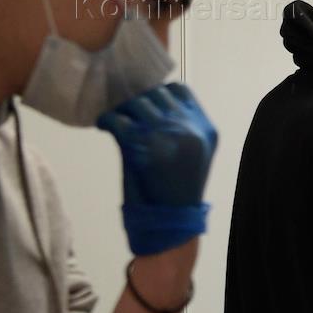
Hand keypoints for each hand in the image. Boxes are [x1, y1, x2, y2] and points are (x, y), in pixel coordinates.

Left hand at [98, 83, 217, 255]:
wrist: (172, 222)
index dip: (160, 93)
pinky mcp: (142, 145)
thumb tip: (150, 100)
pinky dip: (107, 121)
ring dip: (122, 110)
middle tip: (127, 114)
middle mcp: (189, 128)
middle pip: (156, 94)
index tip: (149, 105)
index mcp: (206, 130)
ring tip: (117, 121)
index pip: (180, 90)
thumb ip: (182, 127)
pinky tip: (105, 127)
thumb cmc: (180, 190)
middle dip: (139, 102)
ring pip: (136, 103)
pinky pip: (117, 119)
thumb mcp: (193, 154)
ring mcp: (166, 134)